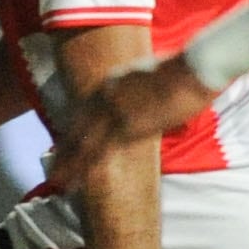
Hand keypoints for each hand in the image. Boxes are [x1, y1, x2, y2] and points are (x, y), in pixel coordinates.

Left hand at [59, 57, 209, 184]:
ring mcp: (115, 112)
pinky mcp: (128, 126)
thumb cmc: (183, 70)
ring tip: (58, 181)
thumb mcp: (150, 75)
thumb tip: (143, 97)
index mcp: (111, 83)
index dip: (73, 131)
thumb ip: (138, 88)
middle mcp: (106, 97)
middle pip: (79, 128)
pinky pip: (100, 150)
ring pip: (83, 143)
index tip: (64, 144)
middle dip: (66, 151)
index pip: (84, 111)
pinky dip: (85, 166)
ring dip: (69, 164)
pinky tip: (77, 179)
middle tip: (55, 170)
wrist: (194, 67)